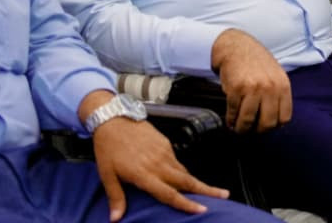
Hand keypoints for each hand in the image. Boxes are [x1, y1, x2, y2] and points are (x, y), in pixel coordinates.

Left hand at [92, 116, 228, 221]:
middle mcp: (158, 163)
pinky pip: (177, 161)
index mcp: (144, 174)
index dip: (186, 203)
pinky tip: (181, 176)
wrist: (114, 118)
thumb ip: (115, 196)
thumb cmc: (108, 147)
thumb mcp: (107, 174)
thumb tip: (115, 218)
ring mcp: (164, 151)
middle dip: (207, 189)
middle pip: (187, 180)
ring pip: (184, 171)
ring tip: (209, 190)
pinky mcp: (165, 142)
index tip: (202, 209)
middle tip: (224, 195)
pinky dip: (182, 171)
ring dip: (196, 182)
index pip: (169, 193)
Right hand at [211, 29, 291, 132]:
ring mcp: (253, 88)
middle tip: (250, 130)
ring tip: (238, 128)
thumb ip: (278, 95)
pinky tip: (230, 119)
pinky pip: (233, 112)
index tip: (265, 127)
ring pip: (248, 121)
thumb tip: (276, 122)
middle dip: (257, 131)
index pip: (284, 118)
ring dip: (241, 129)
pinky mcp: (236, 89)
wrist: (237, 46)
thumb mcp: (276, 75)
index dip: (273, 126)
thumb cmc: (256, 62)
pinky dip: (230, 119)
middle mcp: (270, 87)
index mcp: (283, 85)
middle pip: (267, 123)